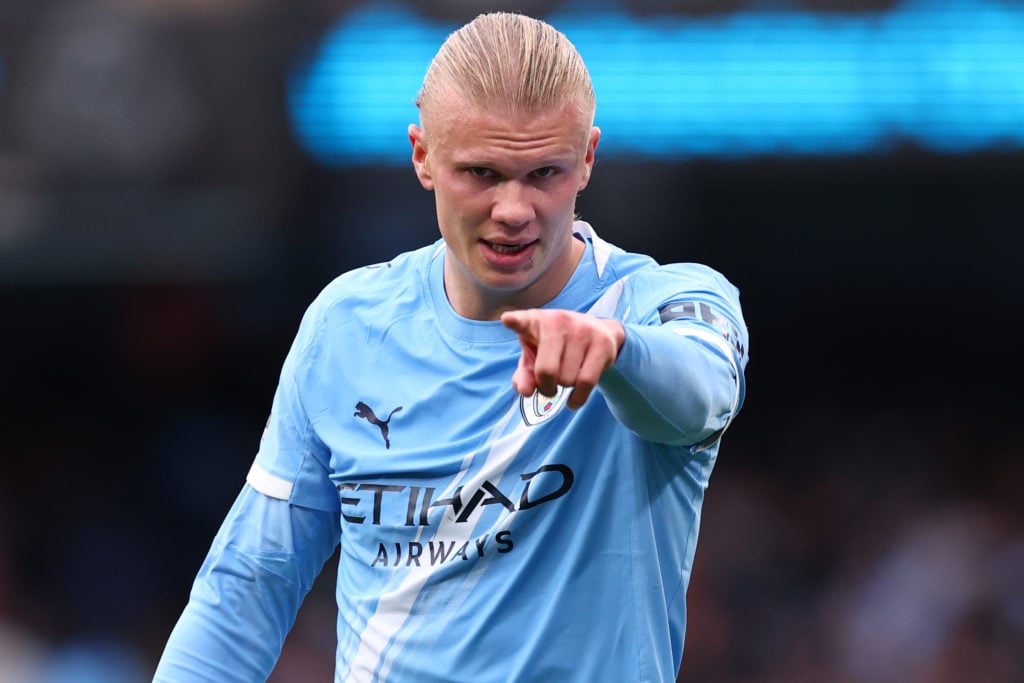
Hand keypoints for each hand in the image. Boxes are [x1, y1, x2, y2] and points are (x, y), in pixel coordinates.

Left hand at [500, 309, 624, 409]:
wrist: (598, 332)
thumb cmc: (555, 347)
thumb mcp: (534, 358)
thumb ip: (524, 376)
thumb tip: (526, 392)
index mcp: (534, 321)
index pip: (522, 321)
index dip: (515, 322)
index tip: (507, 320)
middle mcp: (558, 321)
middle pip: (547, 372)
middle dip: (546, 387)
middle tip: (549, 385)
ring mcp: (582, 330)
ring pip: (568, 380)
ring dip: (565, 387)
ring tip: (566, 377)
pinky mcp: (602, 343)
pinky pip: (586, 383)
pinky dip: (578, 398)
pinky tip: (573, 401)